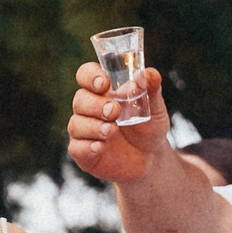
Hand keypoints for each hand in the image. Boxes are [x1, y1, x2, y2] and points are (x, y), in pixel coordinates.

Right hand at [67, 62, 172, 181]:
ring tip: (112, 130)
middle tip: (114, 111)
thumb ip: (151, 89)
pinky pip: (76, 148)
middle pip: (80, 99)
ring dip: (93, 126)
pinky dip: (87, 147)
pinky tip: (100, 147)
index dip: (90, 76)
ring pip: (76, 124)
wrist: (150, 158)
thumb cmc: (148, 127)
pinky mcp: (83, 152)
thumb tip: (150, 74)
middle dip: (95, 105)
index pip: (86, 75)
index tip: (104, 83)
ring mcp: (84, 131)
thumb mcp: (155, 107)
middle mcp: (89, 109)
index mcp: (102, 91)